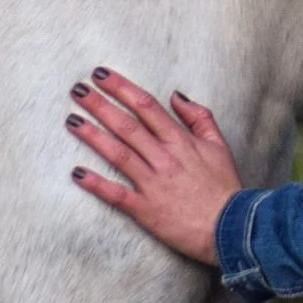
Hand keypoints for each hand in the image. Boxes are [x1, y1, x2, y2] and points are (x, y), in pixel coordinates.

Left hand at [67, 67, 243, 265]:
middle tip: (78, 90)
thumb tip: (176, 96)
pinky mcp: (145, 210)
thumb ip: (198, 116)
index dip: (122, 88)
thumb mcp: (219, 143)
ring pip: (118, 154)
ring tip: (72, 120)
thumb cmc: (223, 185)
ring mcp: (152, 183)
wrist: (230, 226)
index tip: (102, 75)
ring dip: (93, 136)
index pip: (146, 106)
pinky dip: (96, 184)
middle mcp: (163, 157)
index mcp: (180, 140)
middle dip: (100, 105)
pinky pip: (116, 195)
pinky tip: (77, 173)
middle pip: (126, 125)